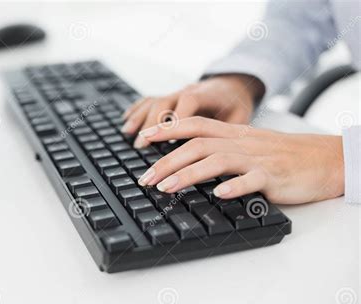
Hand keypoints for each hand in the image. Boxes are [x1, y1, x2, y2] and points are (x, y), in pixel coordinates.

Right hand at [122, 74, 263, 147]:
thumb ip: (230, 133)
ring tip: (128, 136)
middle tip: (141, 146)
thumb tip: (222, 155)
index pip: (188, 104)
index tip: (165, 141)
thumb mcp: (242, 118)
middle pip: (164, 103)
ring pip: (154, 102)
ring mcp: (176, 93)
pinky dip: (136, 111)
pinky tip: (126, 123)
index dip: (175, 121)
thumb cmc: (237, 105)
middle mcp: (188, 91)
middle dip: (151, 125)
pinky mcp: (170, 96)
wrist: (234, 84)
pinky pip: (149, 100)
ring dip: (140, 118)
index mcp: (207, 95)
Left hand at [136, 117, 343, 203]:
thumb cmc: (283, 154)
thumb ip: (221, 148)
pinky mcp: (273, 176)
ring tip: (166, 188)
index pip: (195, 125)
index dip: (168, 129)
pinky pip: (251, 180)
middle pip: (197, 145)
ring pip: (216, 161)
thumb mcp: (249, 145)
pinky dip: (233, 186)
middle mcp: (241, 143)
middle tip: (145, 179)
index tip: (144, 138)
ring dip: (188, 174)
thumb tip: (189, 160)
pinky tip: (217, 194)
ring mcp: (257, 159)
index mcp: (234, 134)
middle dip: (167, 161)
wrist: (324, 158)